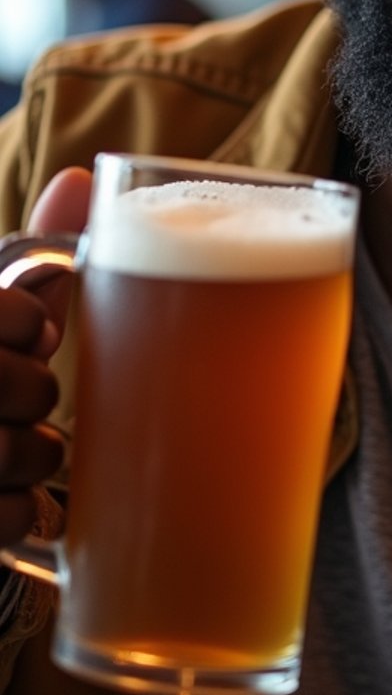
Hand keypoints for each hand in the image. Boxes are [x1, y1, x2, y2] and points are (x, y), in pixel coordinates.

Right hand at [0, 169, 90, 544]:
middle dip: (30, 391)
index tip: (33, 334)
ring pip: (8, 452)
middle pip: (9, 381)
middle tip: (24, 396)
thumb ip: (35, 258)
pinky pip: (8, 519)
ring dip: (31, 455)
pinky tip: (8, 495)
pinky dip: (22, 511)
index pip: (5, 314)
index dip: (24, 323)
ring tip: (18, 448)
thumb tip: (80, 175)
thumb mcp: (1, 323)